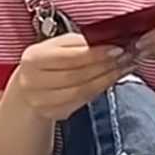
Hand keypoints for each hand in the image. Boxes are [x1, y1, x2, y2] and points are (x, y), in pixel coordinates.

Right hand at [4, 33, 131, 123]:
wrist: (27, 88)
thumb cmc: (47, 62)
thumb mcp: (57, 45)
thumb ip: (79, 43)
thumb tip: (109, 40)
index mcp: (33, 58)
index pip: (68, 57)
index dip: (95, 54)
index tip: (117, 48)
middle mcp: (33, 81)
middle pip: (77, 76)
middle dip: (105, 66)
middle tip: (127, 58)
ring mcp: (42, 101)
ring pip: (82, 91)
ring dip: (107, 79)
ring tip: (125, 68)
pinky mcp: (54, 113)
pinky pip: (82, 102)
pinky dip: (101, 90)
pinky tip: (112, 79)